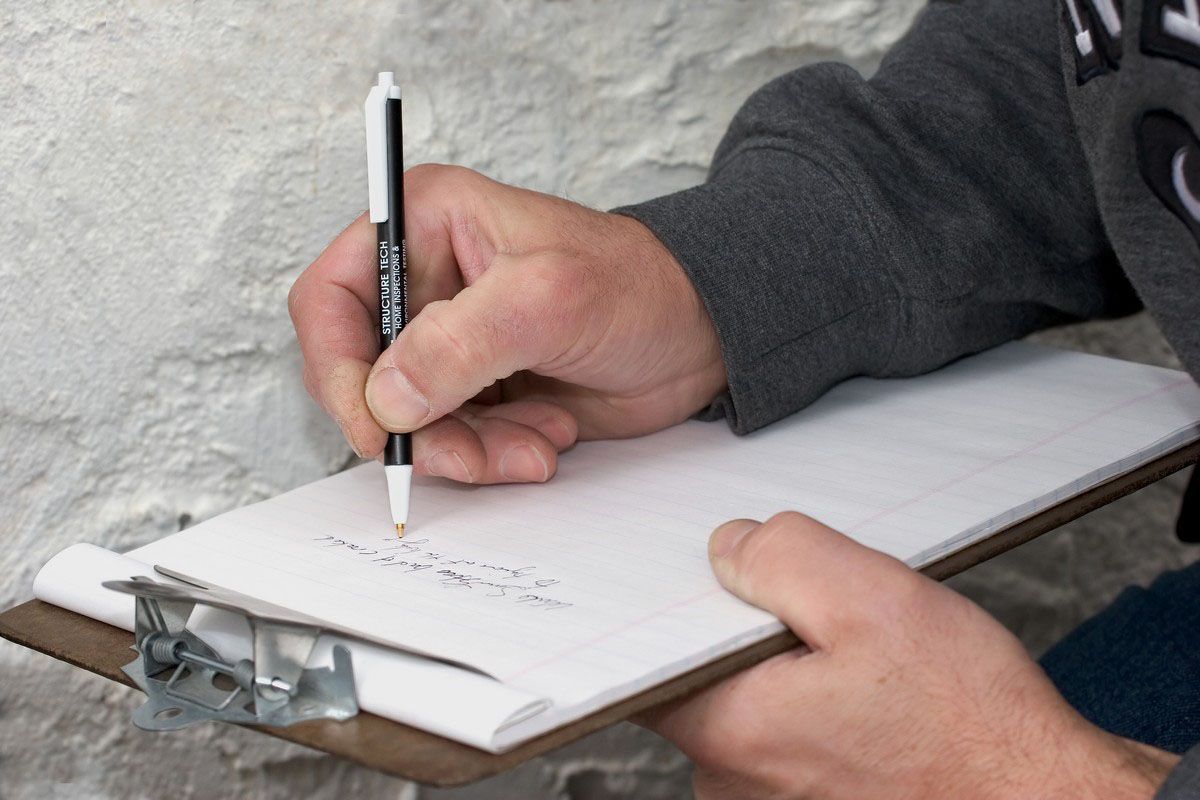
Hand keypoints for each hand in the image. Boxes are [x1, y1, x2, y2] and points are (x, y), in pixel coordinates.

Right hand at [289, 165, 724, 483]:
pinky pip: (450, 441)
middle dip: (417, 427)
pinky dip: (490, 455)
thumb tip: (385, 399)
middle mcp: (424, 281)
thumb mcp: (549, 301)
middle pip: (363, 374)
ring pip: (407, 421)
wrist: (698, 335)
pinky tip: (546, 437)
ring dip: (465, 449)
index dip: (338, 368)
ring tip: (536, 442)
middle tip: (469, 454)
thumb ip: (460, 345)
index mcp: (424, 224)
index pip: (331, 298)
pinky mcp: (475, 388)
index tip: (377, 426)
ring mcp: (448, 340)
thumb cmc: (638, 287)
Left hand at [642, 512, 1179, 799]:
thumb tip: (731, 548)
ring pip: (751, 708)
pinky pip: (788, 741)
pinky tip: (875, 700)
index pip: (650, 658)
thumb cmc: (973, 729)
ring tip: (866, 666)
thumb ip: (782, 557)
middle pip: (705, 678)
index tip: (718, 584)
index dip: (680, 607)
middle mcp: (734, 784)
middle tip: (827, 620)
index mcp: (732, 730)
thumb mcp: (874, 601)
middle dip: (753, 635)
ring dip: (791, 673)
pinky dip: (817, 710)